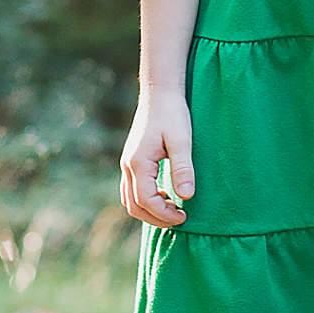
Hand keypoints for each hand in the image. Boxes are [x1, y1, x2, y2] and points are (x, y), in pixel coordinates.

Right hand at [121, 88, 193, 227]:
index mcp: (138, 162)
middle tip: (180, 219)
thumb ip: (183, 168)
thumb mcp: (182, 140)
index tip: (184, 216)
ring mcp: (127, 164)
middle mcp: (128, 166)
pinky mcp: (132, 161)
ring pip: (130, 200)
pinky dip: (146, 200)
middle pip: (134, 205)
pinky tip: (166, 195)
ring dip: (149, 211)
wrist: (159, 93)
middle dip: (156, 218)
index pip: (146, 200)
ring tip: (174, 210)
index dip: (164, 214)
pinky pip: (132, 190)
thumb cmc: (172, 114)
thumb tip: (186, 197)